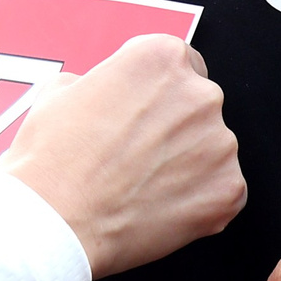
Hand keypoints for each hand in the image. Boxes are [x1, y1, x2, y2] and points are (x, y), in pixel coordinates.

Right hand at [0, 34, 244, 277]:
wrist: (54, 223)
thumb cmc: (52, 159)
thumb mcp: (59, 92)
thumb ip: (97, 80)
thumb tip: (107, 92)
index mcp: (162, 58)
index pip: (180, 64)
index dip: (158, 93)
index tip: (144, 112)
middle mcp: (200, 93)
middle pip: (198, 105)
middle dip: (173, 127)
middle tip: (136, 154)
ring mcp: (220, 144)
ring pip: (211, 149)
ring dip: (186, 164)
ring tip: (141, 185)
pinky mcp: (228, 190)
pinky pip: (222, 190)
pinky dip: (197, 200)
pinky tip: (158, 206)